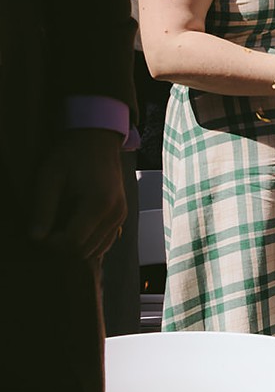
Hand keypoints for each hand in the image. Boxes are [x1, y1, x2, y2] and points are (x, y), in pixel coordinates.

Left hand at [33, 129, 125, 259]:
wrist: (96, 141)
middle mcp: (115, 213)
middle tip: (47, 231)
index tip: (39, 233)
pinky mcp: (121, 216)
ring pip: (96, 250)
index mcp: (98, 203)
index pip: (73, 242)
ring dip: (75, 246)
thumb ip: (43, 209)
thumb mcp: (50, 177)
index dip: (51, 244)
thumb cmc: (71, 155)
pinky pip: (105, 242)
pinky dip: (88, 243)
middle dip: (62, 247)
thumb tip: (36, 238)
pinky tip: (74, 230)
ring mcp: (121, 216)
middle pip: (85, 250)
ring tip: (59, 229)